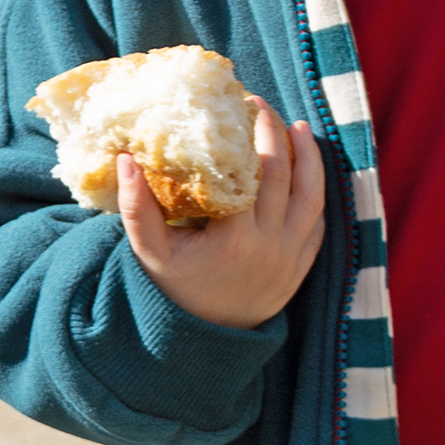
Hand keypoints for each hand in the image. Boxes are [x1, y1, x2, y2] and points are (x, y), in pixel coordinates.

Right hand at [118, 98, 325, 329]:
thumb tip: (126, 157)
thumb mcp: (150, 251)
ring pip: (312, 197)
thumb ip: (136, 207)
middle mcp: (271, 246)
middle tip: (262, 107)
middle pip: (284, 177)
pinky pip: (317, 221)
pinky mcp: (302, 265)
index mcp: (235, 240)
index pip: (251, 175)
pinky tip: (307, 168)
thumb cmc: (175, 288)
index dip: (250, 136)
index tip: (242, 106)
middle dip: (275, 134)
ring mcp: (292, 256)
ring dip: (309, 158)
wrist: (206, 337)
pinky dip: (314, 192)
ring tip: (299, 128)